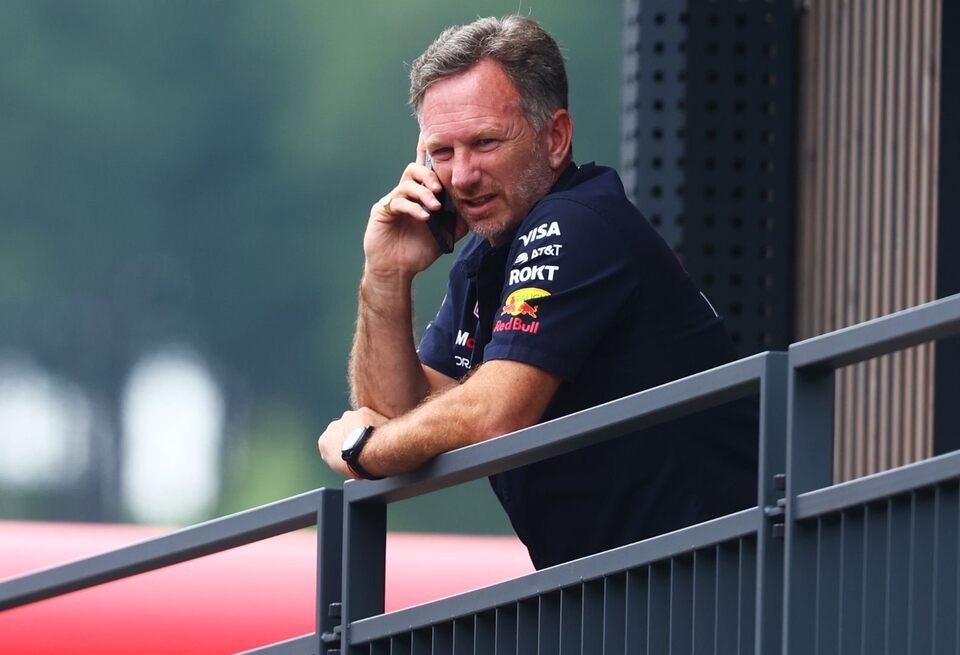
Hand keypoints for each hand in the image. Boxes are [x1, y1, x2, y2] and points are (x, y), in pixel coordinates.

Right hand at [317, 407, 387, 478]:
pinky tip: (380, 432)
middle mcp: (333, 426)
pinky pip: (369, 416)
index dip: (343, 448)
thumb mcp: (339, 469)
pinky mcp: (363, 411)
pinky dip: (374, 422)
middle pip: (343, 430)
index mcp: (324, 441)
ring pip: (356, 421)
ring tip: (373, 440)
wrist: (366, 452)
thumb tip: (346, 461)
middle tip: (364, 445)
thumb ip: (338, 459)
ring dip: (363, 427)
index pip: (332, 444)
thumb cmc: (354, 464)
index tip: (352, 452)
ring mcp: (348, 417)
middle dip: (352, 435)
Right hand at [362, 135, 463, 277]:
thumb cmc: (419, 251)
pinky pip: (398, 202)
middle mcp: (406, 193)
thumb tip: (475, 207)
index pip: (426, 168)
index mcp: (421, 195)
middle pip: (415, 169)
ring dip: (424, 193)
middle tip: (440, 190)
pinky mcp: (383, 211)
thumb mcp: (446, 234)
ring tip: (435, 206)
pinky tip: (424, 217)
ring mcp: (393, 200)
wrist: (398, 269)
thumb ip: (459, 219)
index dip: (428, 150)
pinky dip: (414, 208)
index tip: (434, 135)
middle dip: (430, 175)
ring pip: (407, 183)